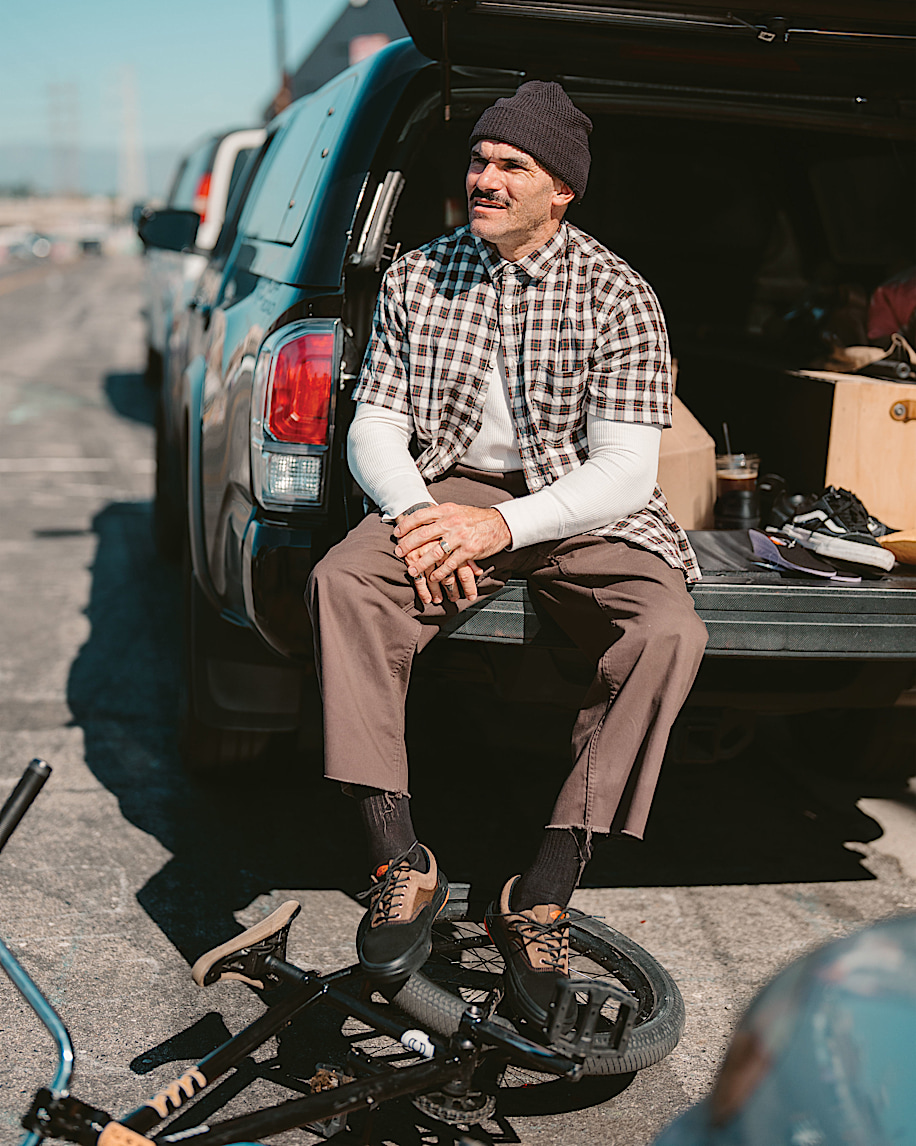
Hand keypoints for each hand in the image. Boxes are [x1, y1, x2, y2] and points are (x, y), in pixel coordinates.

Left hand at [394, 502, 510, 603]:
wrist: (500, 524)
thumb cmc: (475, 519)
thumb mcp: (457, 510)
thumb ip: (440, 515)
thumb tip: (419, 520)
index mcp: (447, 510)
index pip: (421, 516)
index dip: (406, 524)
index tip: (397, 533)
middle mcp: (452, 522)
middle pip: (423, 534)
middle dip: (408, 545)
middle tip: (398, 552)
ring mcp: (460, 537)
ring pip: (435, 552)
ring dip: (421, 563)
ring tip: (412, 570)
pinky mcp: (469, 551)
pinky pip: (450, 564)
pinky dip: (440, 573)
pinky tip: (433, 577)